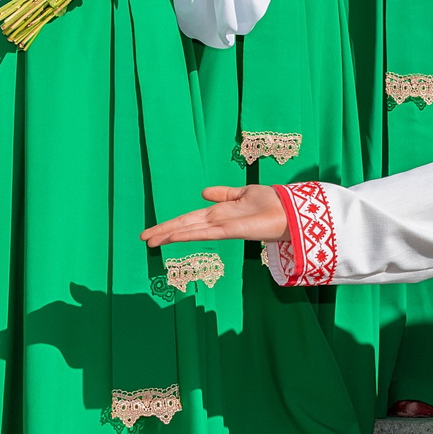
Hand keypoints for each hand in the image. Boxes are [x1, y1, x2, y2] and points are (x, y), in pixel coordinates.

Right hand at [142, 183, 287, 246]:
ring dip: (170, 235)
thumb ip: (224, 193)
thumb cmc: (270, 202)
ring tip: (150, 241)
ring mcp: (222, 227)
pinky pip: (205, 233)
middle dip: (164, 232)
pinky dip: (188, 235)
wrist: (289, 210)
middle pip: (185, 227)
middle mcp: (217, 221)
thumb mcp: (243, 192)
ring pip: (190, 231)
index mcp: (219, 212)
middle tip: (143, 239)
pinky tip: (172, 237)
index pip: (189, 219)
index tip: (154, 231)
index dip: (171, 224)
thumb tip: (204, 192)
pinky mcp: (230, 231)